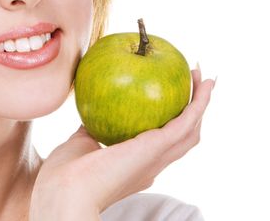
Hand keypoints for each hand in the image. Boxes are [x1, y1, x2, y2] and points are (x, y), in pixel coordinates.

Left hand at [29, 67, 214, 220]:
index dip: (173, 123)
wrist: (64, 190)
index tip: (174, 100)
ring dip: (201, 104)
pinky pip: (185, 124)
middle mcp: (152, 165)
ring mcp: (156, 159)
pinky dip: (198, 105)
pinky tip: (202, 87)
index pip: (162, 143)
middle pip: (183, 136)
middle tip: (197, 83)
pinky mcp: (156, 149)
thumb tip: (93, 109)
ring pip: (190, 131)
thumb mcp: (81, 143)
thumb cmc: (64, 174)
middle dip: (194, 110)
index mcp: (136, 165)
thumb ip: (91, 129)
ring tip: (205, 80)